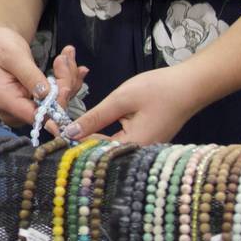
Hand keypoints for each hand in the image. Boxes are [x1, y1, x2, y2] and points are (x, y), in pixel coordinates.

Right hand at [0, 19, 86, 129]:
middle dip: (65, 81)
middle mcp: (17, 112)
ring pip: (60, 102)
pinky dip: (67, 79)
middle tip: (67, 54)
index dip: (57, 103)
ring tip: (68, 52)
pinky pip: (58, 96)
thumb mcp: (13, 56)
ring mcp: (27, 108)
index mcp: (6, 102)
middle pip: (52, 109)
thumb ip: (29, 76)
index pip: (38, 115)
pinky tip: (72, 64)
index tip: (67, 82)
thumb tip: (48, 95)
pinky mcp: (36, 102)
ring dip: (69, 76)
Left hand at [64, 65, 206, 144]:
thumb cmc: (159, 90)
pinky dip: (100, 129)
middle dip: (75, 135)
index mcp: (131, 148)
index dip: (68, 138)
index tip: (48, 126)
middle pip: (98, 150)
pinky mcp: (143, 139)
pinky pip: (116, 139)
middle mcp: (136, 154)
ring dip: (86, 132)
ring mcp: (141, 147)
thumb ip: (95, 117)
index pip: (92, 149)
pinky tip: (87, 122)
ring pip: (105, 145)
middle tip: (53, 121)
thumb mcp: (122, 99)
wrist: (191, 86)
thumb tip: (70, 132)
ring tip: (64, 122)